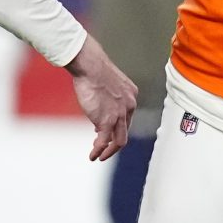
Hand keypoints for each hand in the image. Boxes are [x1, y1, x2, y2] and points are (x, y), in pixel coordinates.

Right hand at [66, 34, 136, 160]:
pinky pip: (104, 141)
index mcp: (131, 95)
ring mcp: (119, 115)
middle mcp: (129, 106)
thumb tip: (99, 116)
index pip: (127, 117)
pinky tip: (93, 155)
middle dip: (115, 142)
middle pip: (125, 131)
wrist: (91, 66)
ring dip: (109, 151)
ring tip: (99, 156)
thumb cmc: (94, 69)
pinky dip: (99, 151)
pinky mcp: (107, 121)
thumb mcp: (107, 84)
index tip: (103, 130)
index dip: (117, 126)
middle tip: (106, 149)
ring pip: (119, 141)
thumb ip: (107, 99)